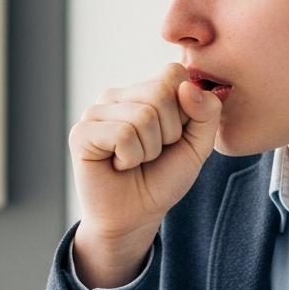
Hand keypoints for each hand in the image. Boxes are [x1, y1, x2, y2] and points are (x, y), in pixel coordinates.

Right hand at [67, 63, 221, 284]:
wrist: (135, 217)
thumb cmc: (163, 178)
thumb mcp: (198, 145)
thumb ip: (207, 113)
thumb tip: (188, 87)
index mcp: (144, 90)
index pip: (174, 73)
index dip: (185, 109)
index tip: (173, 136)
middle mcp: (118, 95)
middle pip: (160, 93)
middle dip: (168, 133)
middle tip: (152, 153)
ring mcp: (96, 111)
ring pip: (143, 116)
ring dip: (149, 150)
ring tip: (135, 160)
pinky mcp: (81, 132)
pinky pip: (122, 134)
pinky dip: (130, 158)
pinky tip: (118, 165)